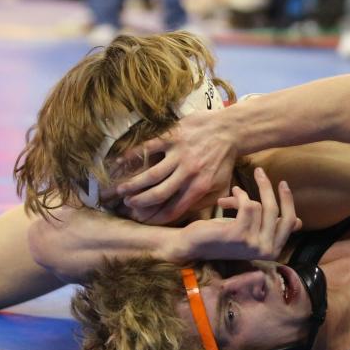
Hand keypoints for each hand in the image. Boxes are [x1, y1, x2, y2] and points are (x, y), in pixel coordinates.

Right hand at [114, 110, 237, 224]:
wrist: (230, 131)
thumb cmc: (224, 161)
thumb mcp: (221, 187)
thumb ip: (204, 202)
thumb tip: (185, 214)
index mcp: (199, 188)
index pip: (173, 209)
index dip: (155, 217)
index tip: (142, 219)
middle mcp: (187, 173)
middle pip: (157, 194)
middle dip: (140, 202)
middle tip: (127, 204)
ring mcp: (179, 155)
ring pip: (151, 174)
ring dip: (133, 184)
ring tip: (121, 190)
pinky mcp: (172, 137)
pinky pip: (148, 148)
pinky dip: (132, 156)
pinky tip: (119, 162)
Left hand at [163, 168, 301, 262]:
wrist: (191, 245)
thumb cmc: (220, 236)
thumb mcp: (251, 230)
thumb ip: (272, 227)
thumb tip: (300, 222)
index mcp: (273, 251)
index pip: (290, 221)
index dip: (288, 201)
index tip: (282, 183)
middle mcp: (267, 250)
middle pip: (277, 211)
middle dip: (268, 188)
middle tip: (259, 171)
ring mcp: (254, 245)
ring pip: (260, 206)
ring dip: (244, 195)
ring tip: (233, 192)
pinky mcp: (240, 235)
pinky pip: (248, 205)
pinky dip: (238, 197)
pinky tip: (226, 199)